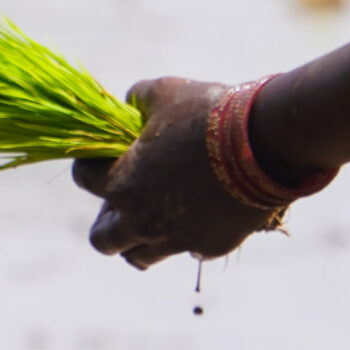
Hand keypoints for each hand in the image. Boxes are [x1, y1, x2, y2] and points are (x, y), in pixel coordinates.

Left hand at [71, 77, 282, 268]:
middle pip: (103, 240)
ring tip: (152, 218)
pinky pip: (190, 250)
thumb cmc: (207, 113)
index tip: (104, 158)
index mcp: (123, 184)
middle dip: (107, 220)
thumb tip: (129, 104)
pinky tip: (199, 216)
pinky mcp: (212, 246)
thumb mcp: (164, 92)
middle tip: (124, 200)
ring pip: (141, 257)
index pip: (83, 180)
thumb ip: (136, 100)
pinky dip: (188, 237)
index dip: (90, 166)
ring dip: (140, 239)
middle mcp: (143, 221)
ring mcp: (177, 239)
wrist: (266, 141)